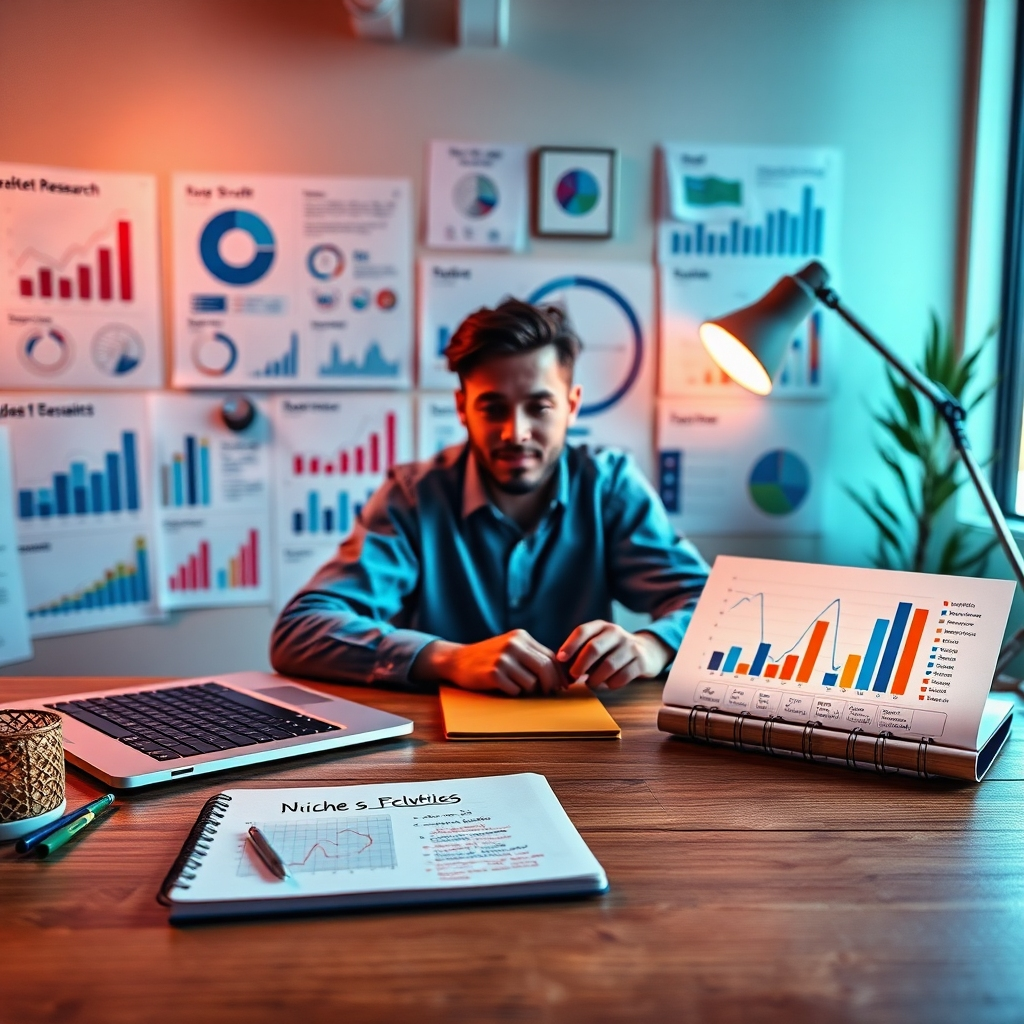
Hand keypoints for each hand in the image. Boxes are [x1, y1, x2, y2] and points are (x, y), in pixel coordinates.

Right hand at [410, 630, 565, 695]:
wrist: (457, 660)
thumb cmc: (489, 657)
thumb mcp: (511, 648)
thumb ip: (532, 656)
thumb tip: (560, 675)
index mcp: (521, 637)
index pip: (550, 656)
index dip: (559, 674)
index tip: (564, 686)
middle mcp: (513, 644)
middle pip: (545, 669)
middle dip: (550, 684)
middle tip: (549, 693)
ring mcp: (503, 658)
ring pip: (531, 683)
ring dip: (526, 689)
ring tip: (514, 684)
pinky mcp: (494, 673)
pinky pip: (515, 691)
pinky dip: (512, 692)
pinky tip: (502, 686)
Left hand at [556, 621, 673, 690]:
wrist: (647, 651)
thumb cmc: (613, 651)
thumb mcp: (599, 643)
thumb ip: (581, 652)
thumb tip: (561, 667)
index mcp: (601, 626)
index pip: (582, 631)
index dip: (570, 645)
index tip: (560, 659)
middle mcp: (616, 633)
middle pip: (594, 648)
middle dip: (580, 665)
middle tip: (573, 676)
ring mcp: (630, 646)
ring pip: (608, 665)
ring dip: (595, 678)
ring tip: (590, 683)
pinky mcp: (641, 661)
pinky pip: (622, 676)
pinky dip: (611, 684)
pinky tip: (607, 684)